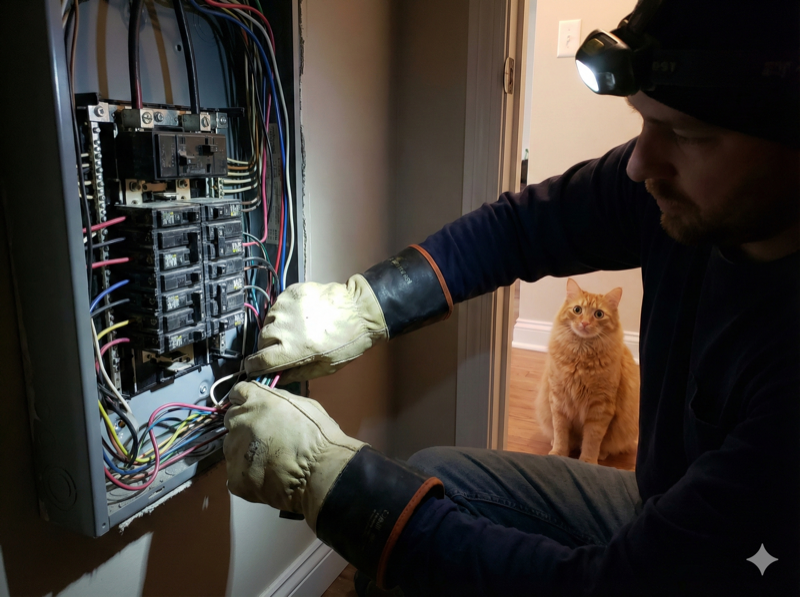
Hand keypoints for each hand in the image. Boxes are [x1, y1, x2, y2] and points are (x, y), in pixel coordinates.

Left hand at [223, 381, 364, 529]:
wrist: (320, 472)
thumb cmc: (319, 436)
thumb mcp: (304, 405)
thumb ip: (279, 401)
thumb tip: (269, 403)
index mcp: (257, 400)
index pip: (238, 392)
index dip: (246, 401)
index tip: (254, 410)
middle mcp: (239, 421)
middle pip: (232, 420)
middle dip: (244, 427)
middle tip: (265, 439)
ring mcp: (234, 450)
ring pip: (233, 448)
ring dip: (246, 452)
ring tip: (269, 462)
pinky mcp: (235, 478)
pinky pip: (237, 475)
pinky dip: (248, 476)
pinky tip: (267, 478)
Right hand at [244, 274, 388, 382]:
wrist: (362, 310)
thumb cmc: (348, 342)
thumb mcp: (325, 367)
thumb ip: (297, 373)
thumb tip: (276, 378)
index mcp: (292, 349)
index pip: (260, 360)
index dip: (254, 366)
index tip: (253, 367)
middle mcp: (284, 327)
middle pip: (262, 340)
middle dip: (268, 347)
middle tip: (283, 348)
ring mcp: (286, 307)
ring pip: (268, 322)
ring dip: (275, 329)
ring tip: (292, 331)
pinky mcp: (292, 292)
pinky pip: (277, 306)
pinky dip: (283, 313)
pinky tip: (297, 317)